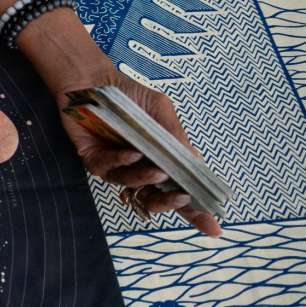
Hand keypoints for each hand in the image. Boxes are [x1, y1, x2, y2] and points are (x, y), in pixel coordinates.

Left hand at [56, 71, 222, 236]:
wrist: (94, 79)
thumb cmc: (130, 96)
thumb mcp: (161, 110)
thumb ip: (175, 136)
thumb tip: (196, 162)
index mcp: (159, 160)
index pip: (179, 190)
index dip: (195, 211)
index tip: (214, 227)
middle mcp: (137, 168)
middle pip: (154, 198)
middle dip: (170, 203)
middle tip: (183, 198)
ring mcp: (114, 166)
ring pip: (131, 185)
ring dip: (146, 179)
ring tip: (159, 171)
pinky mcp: (92, 158)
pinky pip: (106, 168)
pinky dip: (121, 162)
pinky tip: (131, 153)